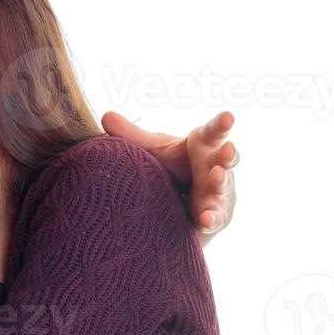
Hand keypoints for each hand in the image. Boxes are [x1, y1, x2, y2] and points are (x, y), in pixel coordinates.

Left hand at [101, 110, 238, 243]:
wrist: (182, 200)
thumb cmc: (173, 166)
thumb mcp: (155, 150)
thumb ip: (133, 135)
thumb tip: (105, 116)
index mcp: (203, 146)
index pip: (213, 133)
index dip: (221, 125)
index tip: (228, 116)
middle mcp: (215, 166)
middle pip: (224, 159)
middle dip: (227, 154)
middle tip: (227, 148)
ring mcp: (218, 191)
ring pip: (221, 188)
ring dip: (220, 184)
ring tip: (217, 177)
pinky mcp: (215, 215)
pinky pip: (215, 217)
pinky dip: (211, 218)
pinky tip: (206, 219)